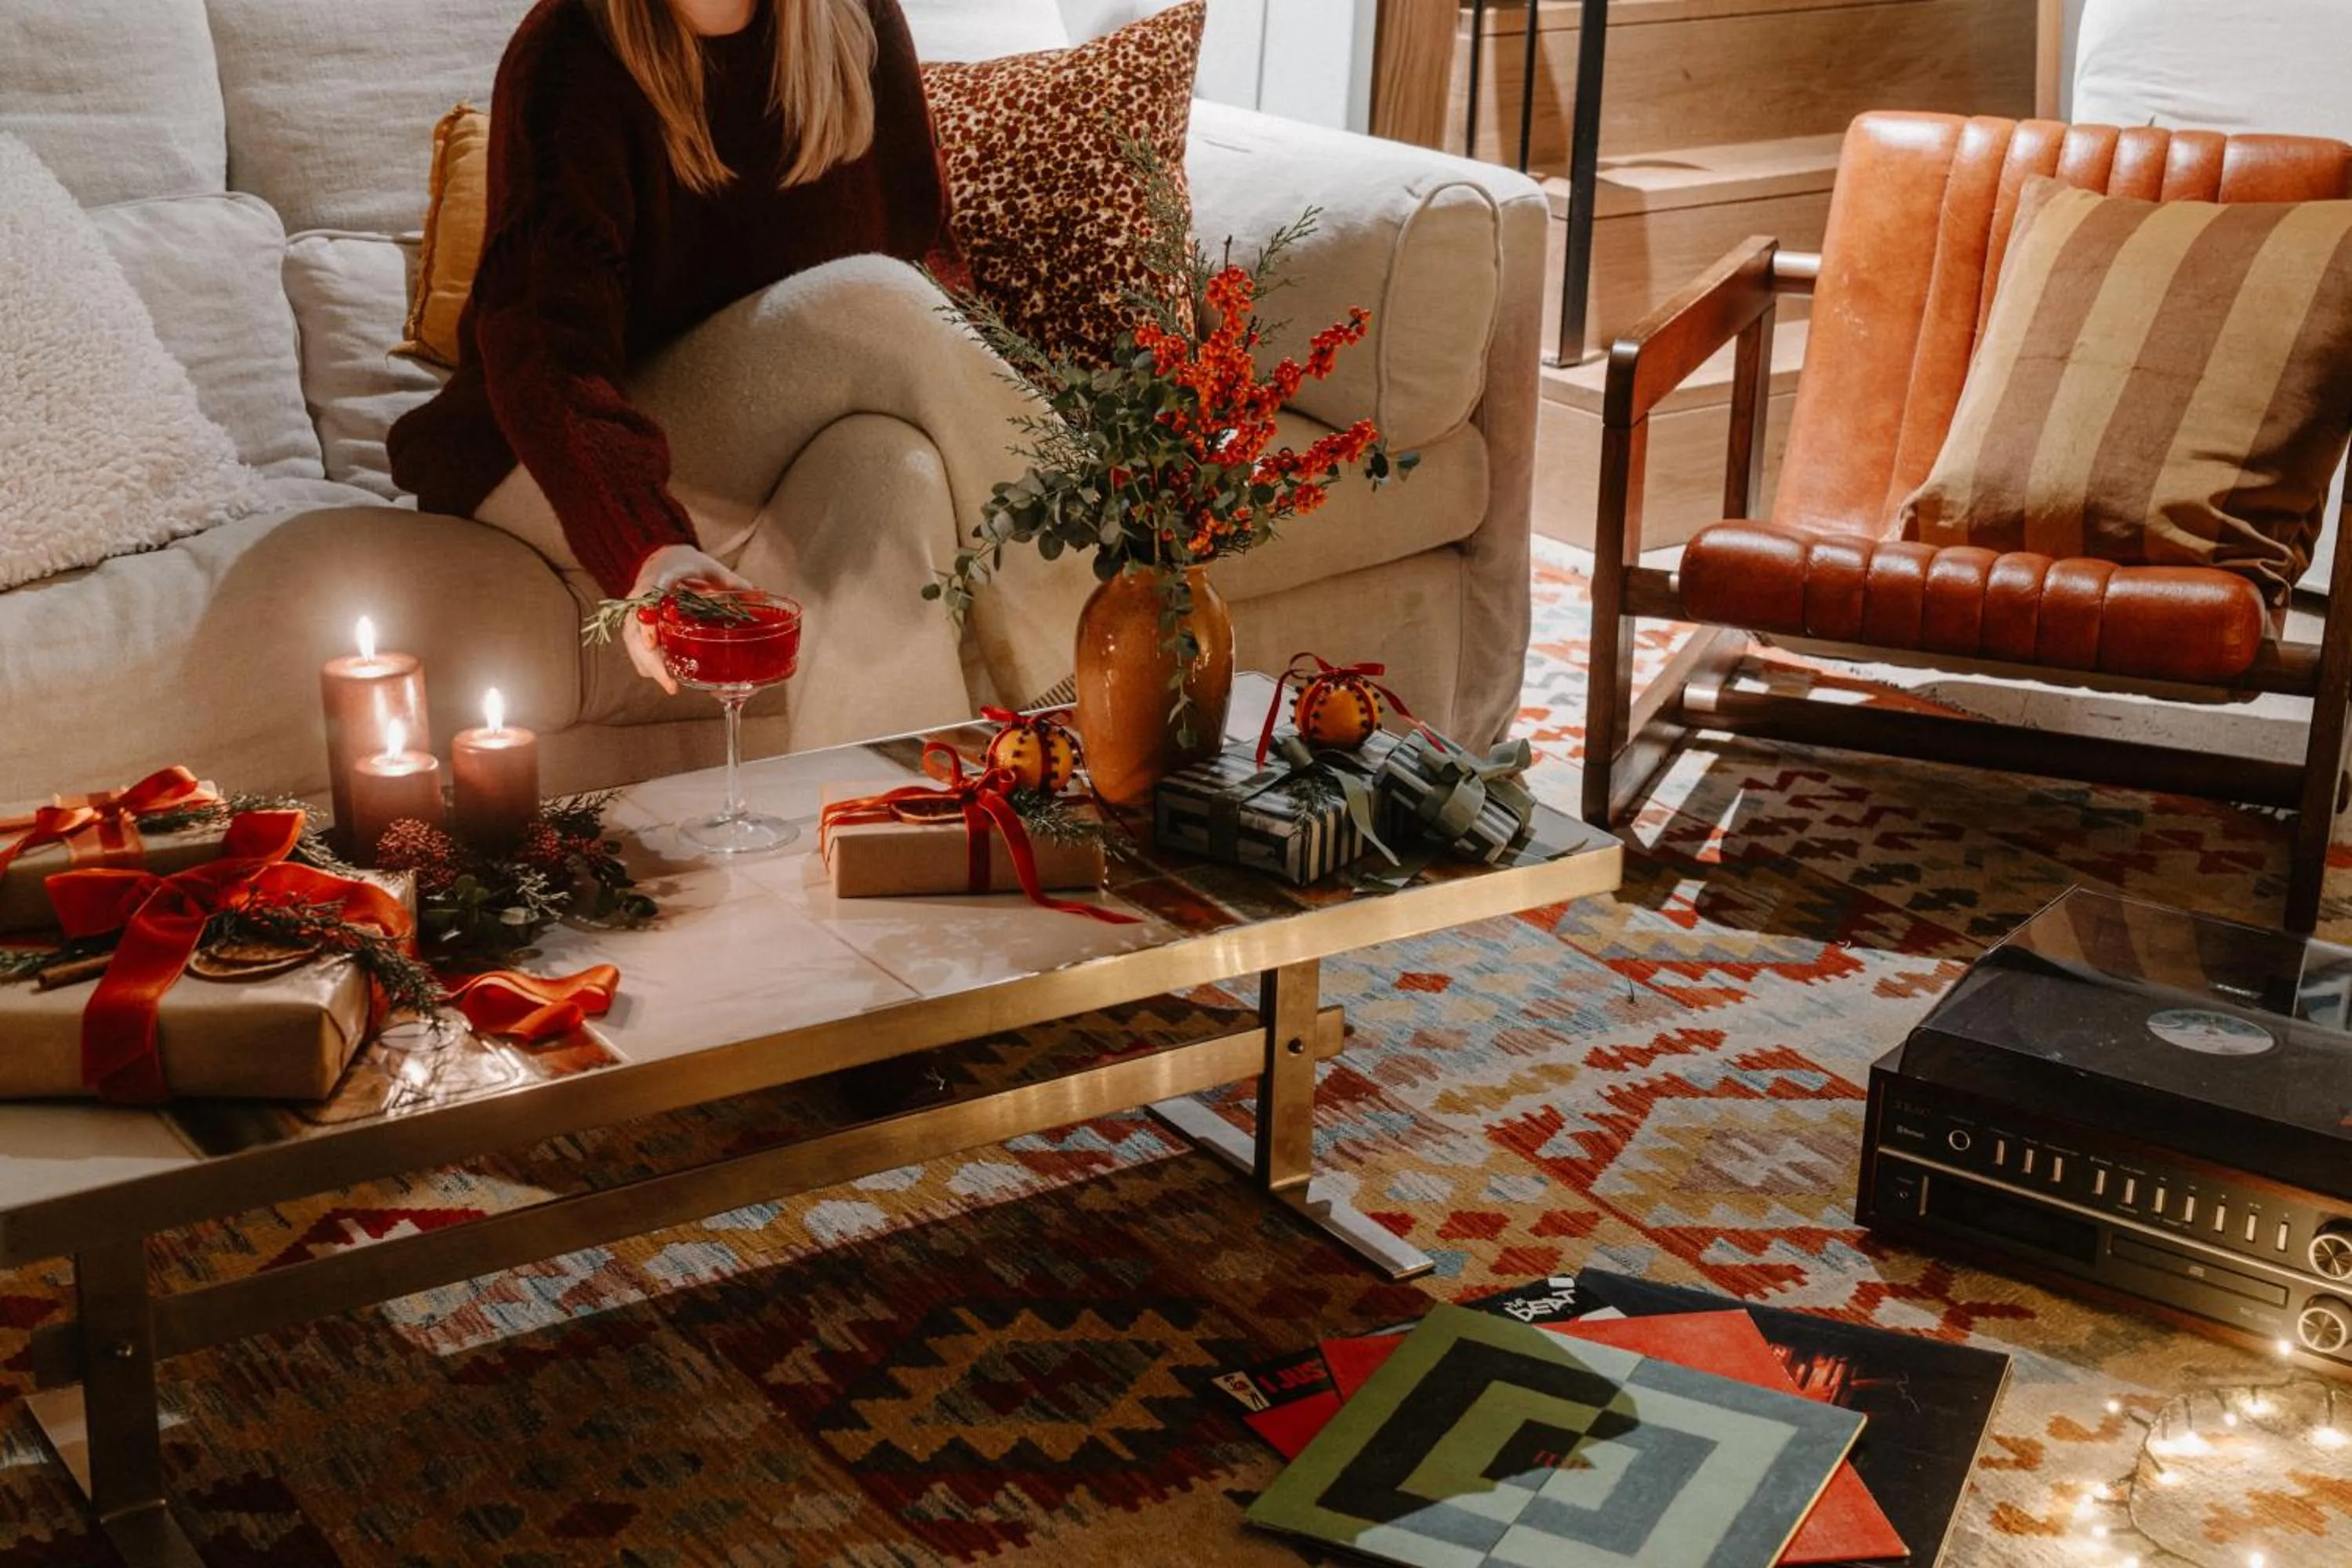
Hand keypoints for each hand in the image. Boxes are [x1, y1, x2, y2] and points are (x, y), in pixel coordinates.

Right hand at [623, 544, 754, 694]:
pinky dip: (648, 663)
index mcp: (662, 577)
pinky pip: (635, 646)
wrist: (662, 558)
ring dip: (650, 666)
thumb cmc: (688, 566)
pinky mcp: (636, 624)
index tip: (652, 642)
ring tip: (671, 685)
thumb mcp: (711, 569)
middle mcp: (642, 595)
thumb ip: (732, 583)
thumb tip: (760, 595)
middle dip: (651, 659)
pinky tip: (665, 676)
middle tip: (671, 683)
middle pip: (635, 630)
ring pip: (633, 642)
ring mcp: (636, 611)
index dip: (648, 620)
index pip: (649, 597)